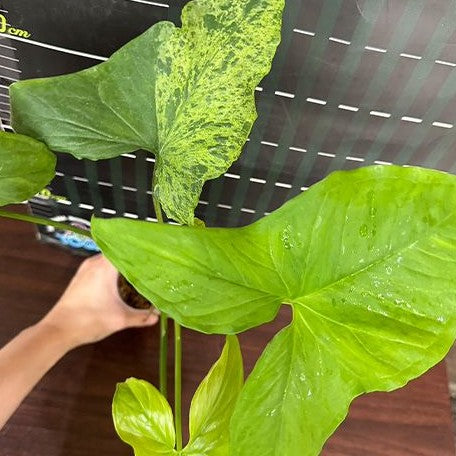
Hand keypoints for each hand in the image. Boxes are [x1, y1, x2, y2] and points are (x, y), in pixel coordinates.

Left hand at [40, 255, 157, 349]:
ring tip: (139, 270)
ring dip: (123, 263)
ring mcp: (86, 269)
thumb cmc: (90, 320)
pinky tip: (121, 279)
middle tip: (151, 264)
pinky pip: (101, 266)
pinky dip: (113, 269)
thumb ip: (141, 316)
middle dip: (134, 258)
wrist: (59, 330)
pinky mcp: (81, 277)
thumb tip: (157, 315)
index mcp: (105, 267)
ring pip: (109, 259)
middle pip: (119, 253)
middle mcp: (95, 263)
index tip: (155, 255)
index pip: (127, 250)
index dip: (142, 252)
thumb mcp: (120, 319)